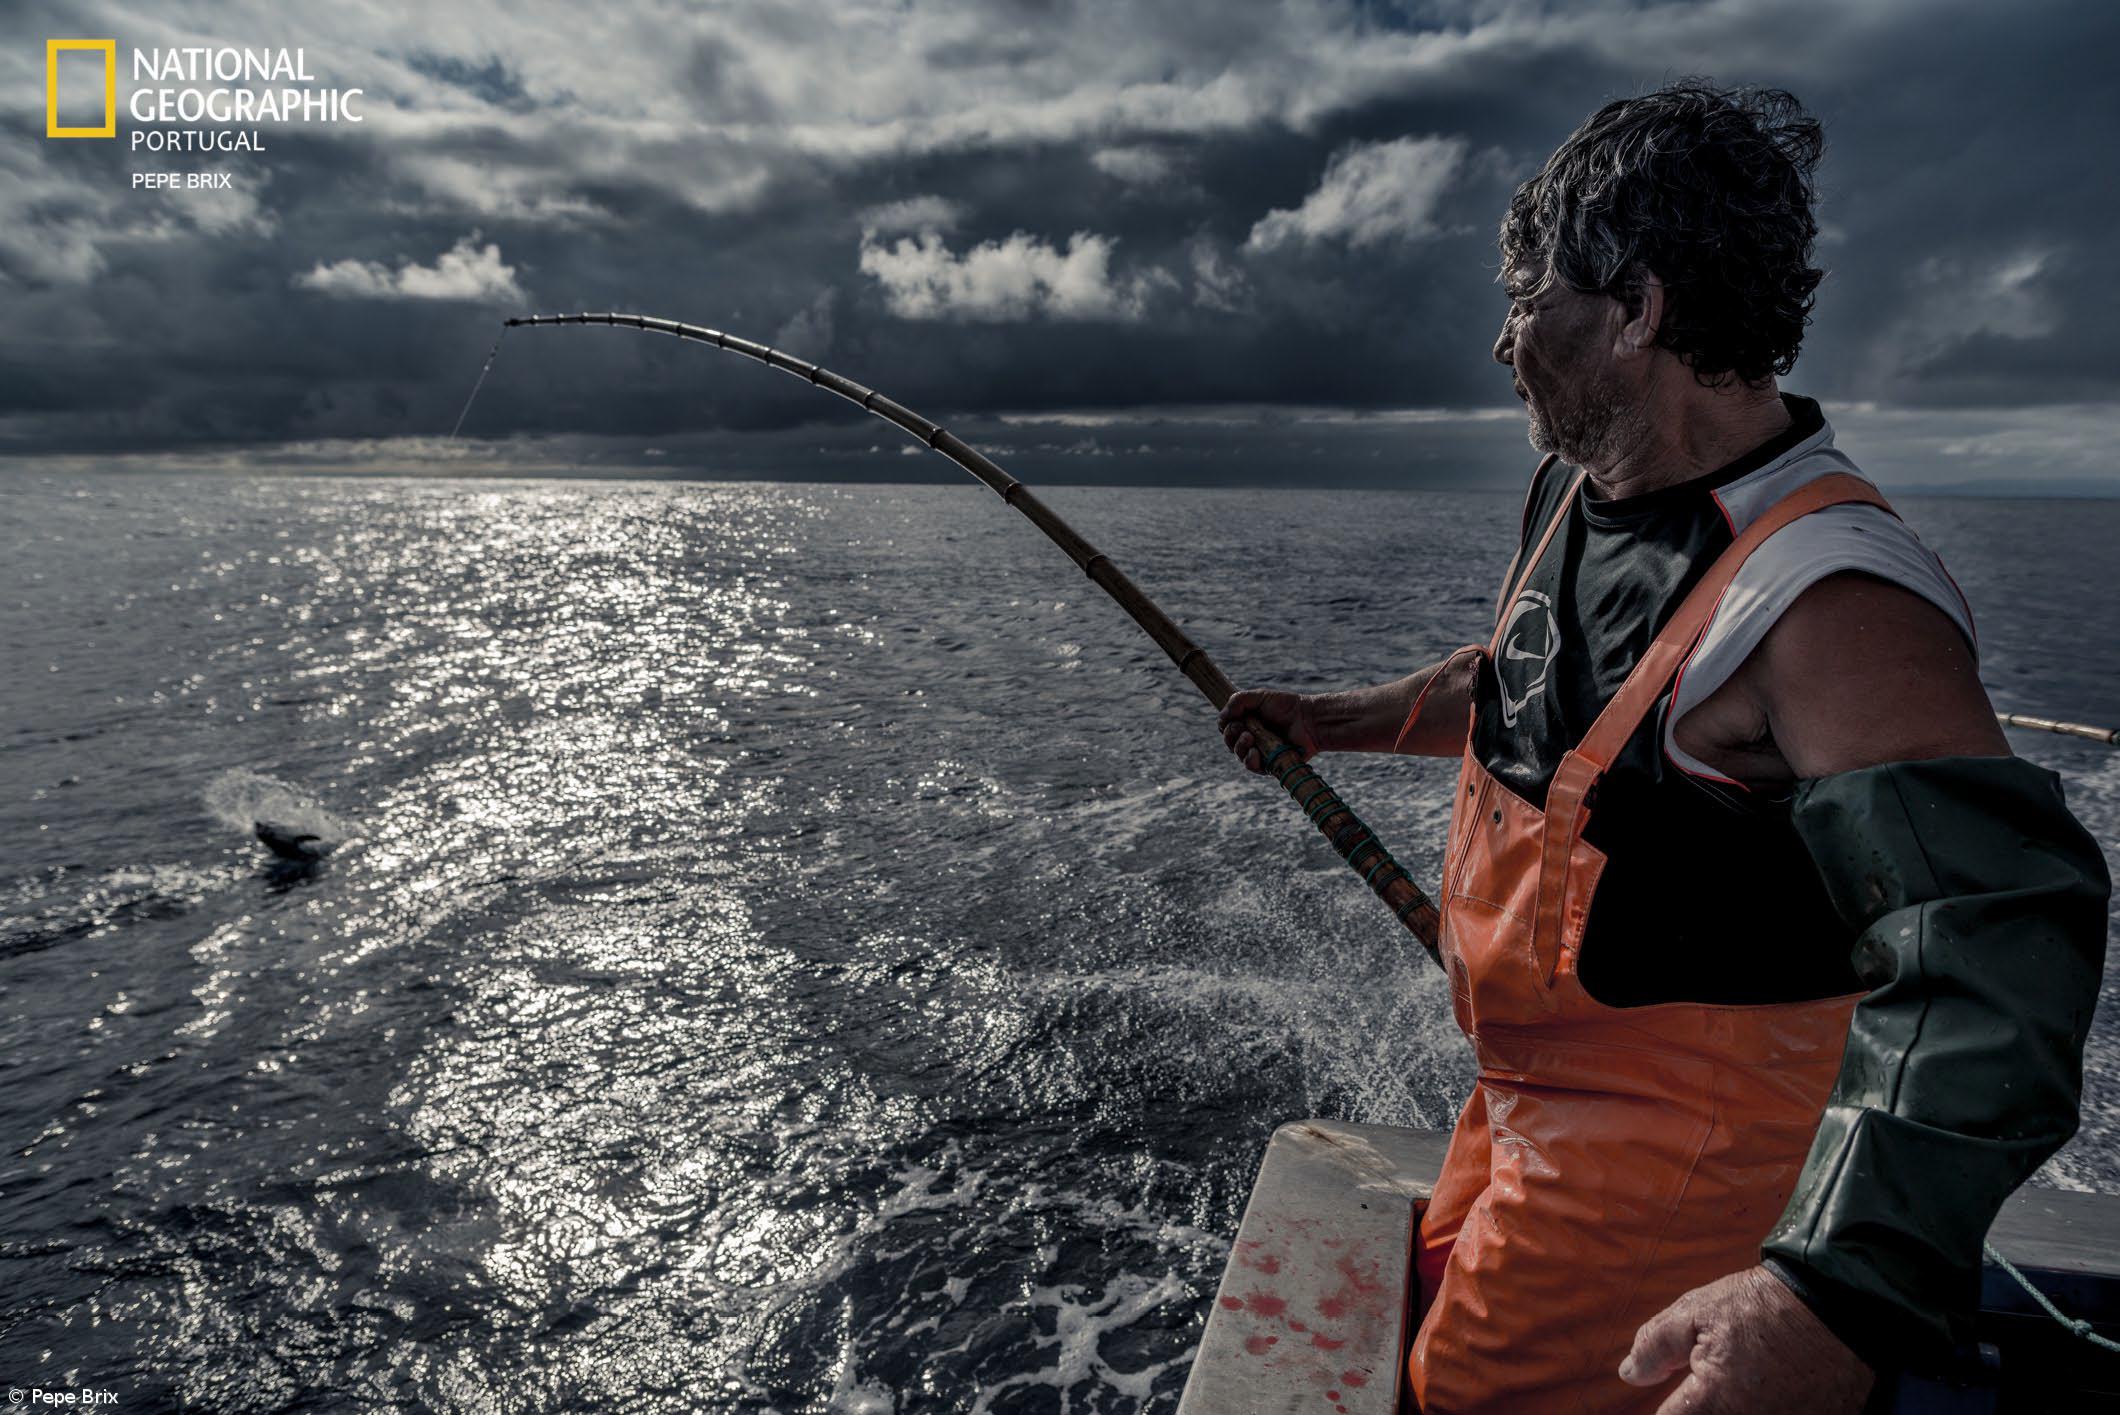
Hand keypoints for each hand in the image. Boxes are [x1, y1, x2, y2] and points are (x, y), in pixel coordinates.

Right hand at [1218, 689, 1320, 772]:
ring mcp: (1260, 752)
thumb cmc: (1286, 707)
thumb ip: (1238, 701)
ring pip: (1239, 755)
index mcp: (1248, 723)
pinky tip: (1255, 751)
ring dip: (1239, 747)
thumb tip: (1221, 717)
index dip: (1225, 725)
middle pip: (1230, 742)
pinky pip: (1253, 767)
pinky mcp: (1270, 764)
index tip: (1232, 719)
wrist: (1308, 720)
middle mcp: (1252, 738)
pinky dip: (1250, 760)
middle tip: (1242, 728)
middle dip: (1231, 735)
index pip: (1227, 728)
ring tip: (1250, 737)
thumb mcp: (1259, 697)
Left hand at [1620, 1265, 1872, 1413]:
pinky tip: (1769, 1390)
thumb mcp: (1697, 1312)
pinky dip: (1769, 1408)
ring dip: (1730, 1408)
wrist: (1841, 1303)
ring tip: (1743, 1382)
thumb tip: (1630, 1374)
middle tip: (1712, 1382)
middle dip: (1700, 1410)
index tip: (1674, 1397)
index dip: (1665, 1411)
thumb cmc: (1765, 1305)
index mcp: (1714, 1406)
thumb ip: (1655, 1345)